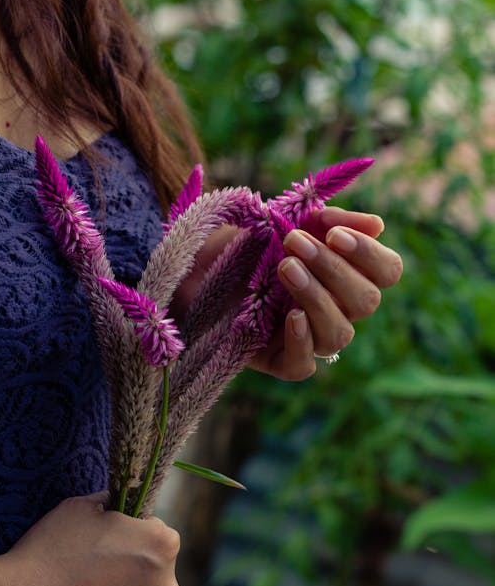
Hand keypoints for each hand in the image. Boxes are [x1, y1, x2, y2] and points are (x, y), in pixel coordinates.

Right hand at [0, 493, 179, 585]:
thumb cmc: (46, 555)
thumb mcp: (79, 508)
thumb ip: (110, 503)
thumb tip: (116, 506)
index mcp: (163, 545)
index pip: (159, 534)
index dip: (132, 536)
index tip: (108, 545)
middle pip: (157, 575)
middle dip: (134, 573)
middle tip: (95, 577)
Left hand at [250, 207, 402, 379]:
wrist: (198, 266)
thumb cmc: (249, 243)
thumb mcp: (286, 220)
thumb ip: (329, 221)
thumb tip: (377, 225)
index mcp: (349, 275)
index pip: (387, 272)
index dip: (369, 254)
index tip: (333, 234)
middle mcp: (338, 310)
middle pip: (366, 301)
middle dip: (332, 269)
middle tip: (293, 242)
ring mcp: (311, 339)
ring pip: (338, 334)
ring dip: (316, 297)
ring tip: (284, 268)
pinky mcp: (280, 361)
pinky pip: (303, 365)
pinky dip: (301, 342)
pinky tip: (290, 316)